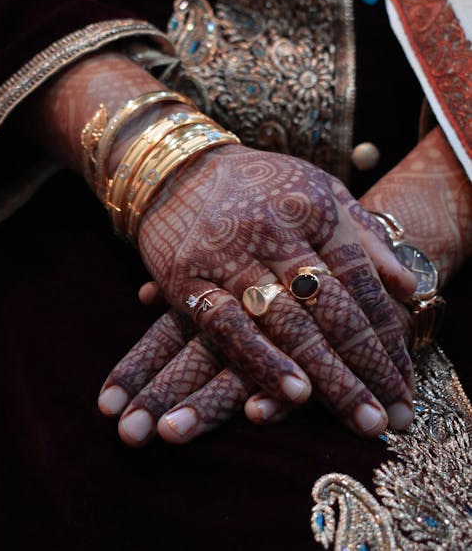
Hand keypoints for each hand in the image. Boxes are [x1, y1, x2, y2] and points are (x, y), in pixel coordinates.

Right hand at [99, 145, 415, 444]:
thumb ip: (364, 235)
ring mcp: (230, 254)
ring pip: (287, 323)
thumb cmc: (258, 183)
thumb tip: (408, 287)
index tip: (405, 379)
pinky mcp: (188, 276)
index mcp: (314, 209)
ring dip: (327, 375)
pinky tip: (292, 393)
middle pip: (331, 308)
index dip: (387, 334)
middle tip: (392, 418)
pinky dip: (260, 360)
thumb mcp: (319, 189)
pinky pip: (228, 325)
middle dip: (366, 367)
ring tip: (360, 418)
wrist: (178, 167)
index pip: (361, 280)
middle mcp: (276, 232)